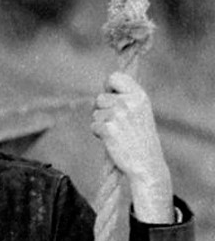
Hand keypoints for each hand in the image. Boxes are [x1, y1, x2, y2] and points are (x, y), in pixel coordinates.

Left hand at [92, 72, 173, 221]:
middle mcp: (129, 102)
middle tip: (117, 123)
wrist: (146, 163)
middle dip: (103, 110)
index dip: (108, 86)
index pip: (115, 77)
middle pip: (100, 97)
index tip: (111, 97)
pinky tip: (112, 141)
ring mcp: (118, 115)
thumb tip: (103, 92)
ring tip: (117, 133)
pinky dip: (98, 134)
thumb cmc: (141, 138)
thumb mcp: (140, 112)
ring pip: (95, 113)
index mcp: (140, 96)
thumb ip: (126, 99)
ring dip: (101, 123)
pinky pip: (93, 126)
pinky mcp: (107, 129)